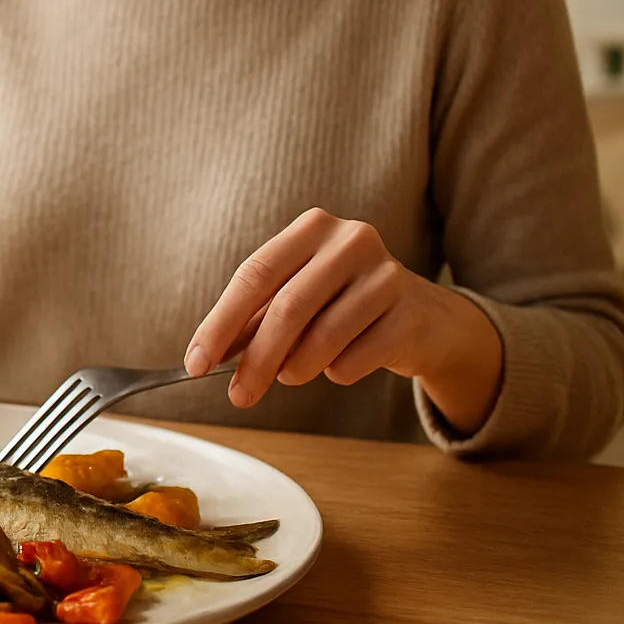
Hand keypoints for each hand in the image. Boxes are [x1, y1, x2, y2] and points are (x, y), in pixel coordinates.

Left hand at [185, 207, 502, 433]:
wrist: (426, 319)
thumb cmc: (344, 305)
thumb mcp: (297, 300)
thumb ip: (253, 322)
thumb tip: (206, 357)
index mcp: (312, 228)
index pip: (254, 275)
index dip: (221, 322)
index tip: (196, 364)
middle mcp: (351, 241)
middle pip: (287, 307)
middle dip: (256, 359)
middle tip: (238, 395)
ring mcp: (387, 274)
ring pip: (322, 336)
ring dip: (296, 368)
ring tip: (291, 375)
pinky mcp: (411, 313)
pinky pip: (357, 358)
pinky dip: (338, 372)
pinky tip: (342, 364)